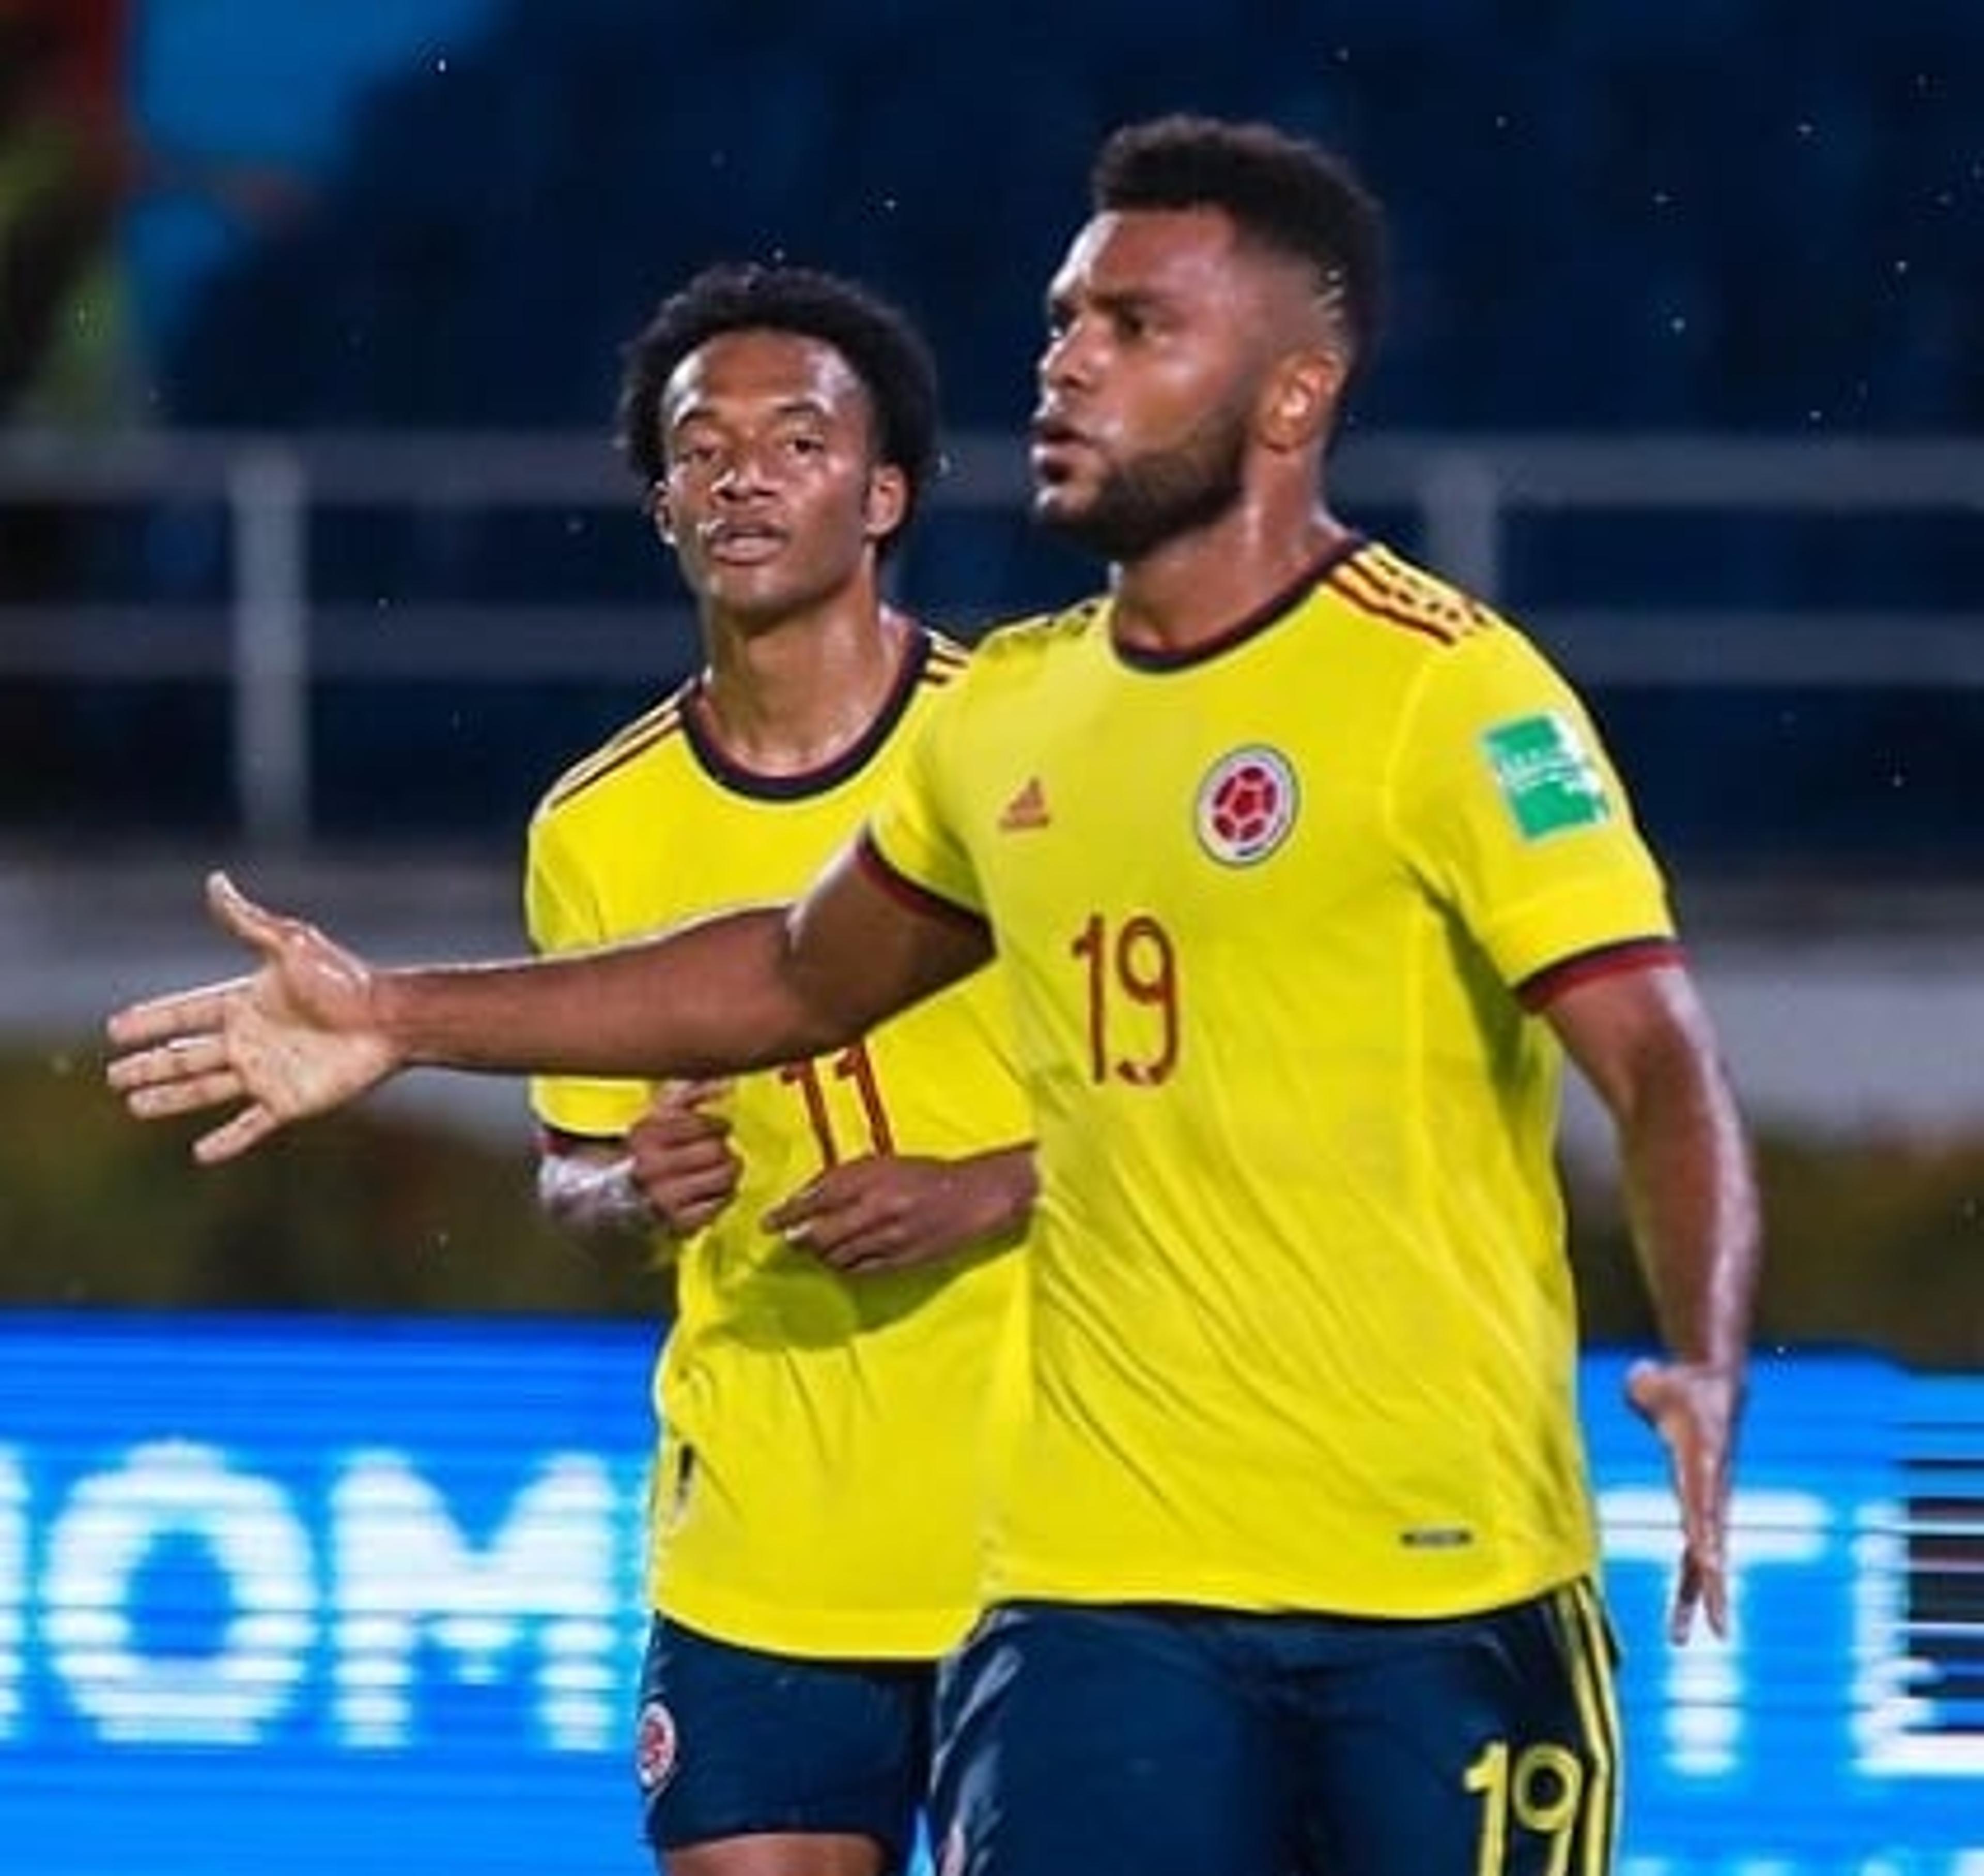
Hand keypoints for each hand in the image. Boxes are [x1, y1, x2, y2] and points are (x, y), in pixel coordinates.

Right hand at [104, 872, 398, 1163]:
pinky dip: (226, 1142)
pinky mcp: (288, 1101)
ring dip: (169, 1098)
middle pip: (185, 1054)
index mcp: (245, 1003)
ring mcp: (266, 1072)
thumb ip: (249, 921)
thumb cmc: (344, 981)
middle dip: (149, 1065)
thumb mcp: (292, 946)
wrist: (389, 1020)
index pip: (185, 1012)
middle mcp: (250, 1039)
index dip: (151, 1020)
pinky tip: (201, 1154)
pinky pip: (249, 1127)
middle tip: (113, 1076)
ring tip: (134, 1105)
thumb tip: (215, 881)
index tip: (115, 1028)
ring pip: (203, 1090)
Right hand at [626, 1081, 740, 1235]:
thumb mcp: (660, 1118)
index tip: (718, 1128)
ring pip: (723, 1176)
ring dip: (730, 1172)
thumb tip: (726, 1085)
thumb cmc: (650, 1152)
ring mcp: (663, 1197)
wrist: (621, 1201)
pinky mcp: (678, 1223)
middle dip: (724, 1149)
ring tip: (722, 1170)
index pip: (701, 1123)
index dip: (718, 1124)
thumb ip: (691, 1094)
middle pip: (715, 1150)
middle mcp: (650, 1166)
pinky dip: (725, 1196)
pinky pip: (720, 1204)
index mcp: (644, 1135)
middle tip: (720, 1151)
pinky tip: (716, 1192)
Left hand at [763, 1149, 1027, 1276]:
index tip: (767, 1223)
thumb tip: (803, 1198)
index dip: (788, 1214)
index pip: (817, 1199)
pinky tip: (841, 1258)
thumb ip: (842, 1178)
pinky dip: (844, 1266)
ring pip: (837, 1256)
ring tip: (815, 1248)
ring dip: (820, 1255)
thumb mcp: (881, 1163)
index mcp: (873, 1179)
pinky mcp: (900, 1262)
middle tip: (788, 1240)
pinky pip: (859, 1270)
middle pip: (822, 1235)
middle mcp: (878, 1209)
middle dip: (799, 1240)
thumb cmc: (924, 1174)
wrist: (972, 1197)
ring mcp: (890, 1239)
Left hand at [1626, 1357, 1743, 1642]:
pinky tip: (1693, 1616)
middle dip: (1710, 1585)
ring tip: (1696, 1636)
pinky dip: (1696, 1580)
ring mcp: (1711, 1501)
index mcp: (1701, 1464)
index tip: (1706, 1556)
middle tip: (1717, 1627)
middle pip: (1710, 1544)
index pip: (1700, 1501)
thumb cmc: (1679, 1386)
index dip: (1702, 1527)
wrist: (1713, 1384)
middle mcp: (1710, 1490)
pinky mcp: (1707, 1505)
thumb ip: (1642, 1384)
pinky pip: (1700, 1548)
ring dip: (1700, 1597)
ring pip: (1706, 1556)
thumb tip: (1640, 1377)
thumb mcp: (1652, 1381)